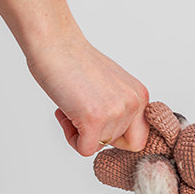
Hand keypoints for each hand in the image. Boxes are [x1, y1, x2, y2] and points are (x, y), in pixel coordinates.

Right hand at [0, 0, 148, 155]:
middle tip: (81, 108)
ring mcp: (116, 111)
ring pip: (98, 146)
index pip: (138, 139)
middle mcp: (133, 104)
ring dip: (80, 131)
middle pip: (117, 144)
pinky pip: (84, 149)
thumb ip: (120, 110)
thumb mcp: (112, 87)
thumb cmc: (75, 63)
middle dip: (96, 132)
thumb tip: (117, 137)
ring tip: (72, 103)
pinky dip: (71, 138)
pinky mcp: (95, 118)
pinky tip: (66, 113)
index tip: (100, 122)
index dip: (116, 136)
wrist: (55, 44)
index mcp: (139, 96)